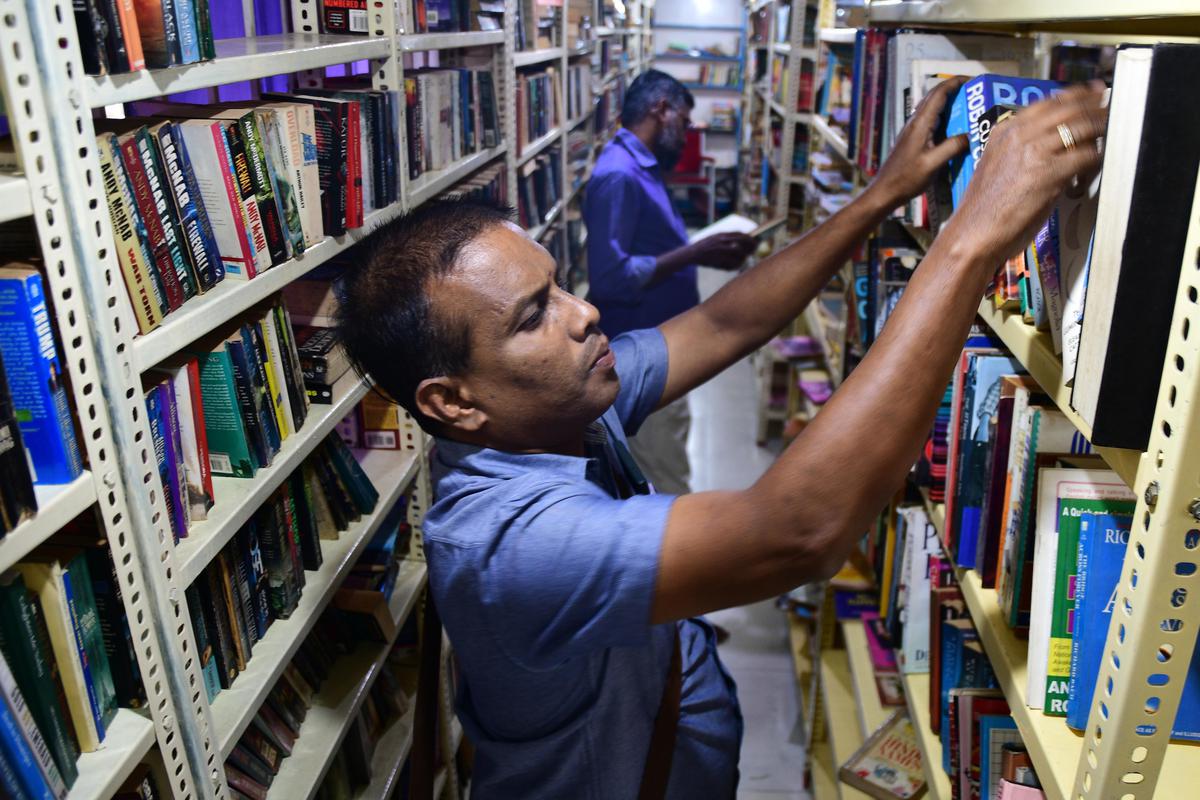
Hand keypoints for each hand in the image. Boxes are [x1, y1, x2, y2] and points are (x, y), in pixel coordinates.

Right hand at [690, 232, 756, 270]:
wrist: (691, 253)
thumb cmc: (704, 247)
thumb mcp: (714, 238)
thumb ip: (726, 238)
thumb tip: (740, 240)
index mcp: (721, 234)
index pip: (740, 234)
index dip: (749, 238)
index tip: (755, 241)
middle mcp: (722, 240)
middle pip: (742, 241)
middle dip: (750, 246)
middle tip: (753, 251)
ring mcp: (720, 249)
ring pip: (739, 253)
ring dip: (744, 257)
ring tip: (744, 260)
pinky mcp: (718, 259)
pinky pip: (732, 262)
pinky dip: (736, 264)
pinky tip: (736, 265)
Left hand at [870, 76, 970, 207]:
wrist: (885, 191)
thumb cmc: (906, 178)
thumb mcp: (933, 163)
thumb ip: (953, 147)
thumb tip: (971, 135)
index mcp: (920, 124)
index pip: (939, 93)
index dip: (955, 82)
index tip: (972, 80)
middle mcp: (915, 122)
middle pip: (935, 97)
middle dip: (954, 89)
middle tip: (974, 92)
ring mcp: (912, 130)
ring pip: (932, 108)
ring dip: (949, 102)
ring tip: (968, 106)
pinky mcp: (912, 139)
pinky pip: (930, 120)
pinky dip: (944, 117)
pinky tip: (954, 126)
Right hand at [946, 81, 1106, 265]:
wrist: (972, 233)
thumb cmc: (984, 210)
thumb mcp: (998, 167)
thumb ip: (1022, 151)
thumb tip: (1055, 147)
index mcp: (1004, 132)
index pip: (1048, 102)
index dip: (1076, 94)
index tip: (1092, 92)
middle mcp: (1019, 135)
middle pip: (1068, 108)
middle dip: (1095, 106)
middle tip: (1112, 108)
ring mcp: (1033, 152)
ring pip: (1081, 127)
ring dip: (1101, 128)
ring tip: (1113, 131)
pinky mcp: (1048, 173)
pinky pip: (1086, 156)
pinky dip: (1097, 159)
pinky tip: (1096, 166)